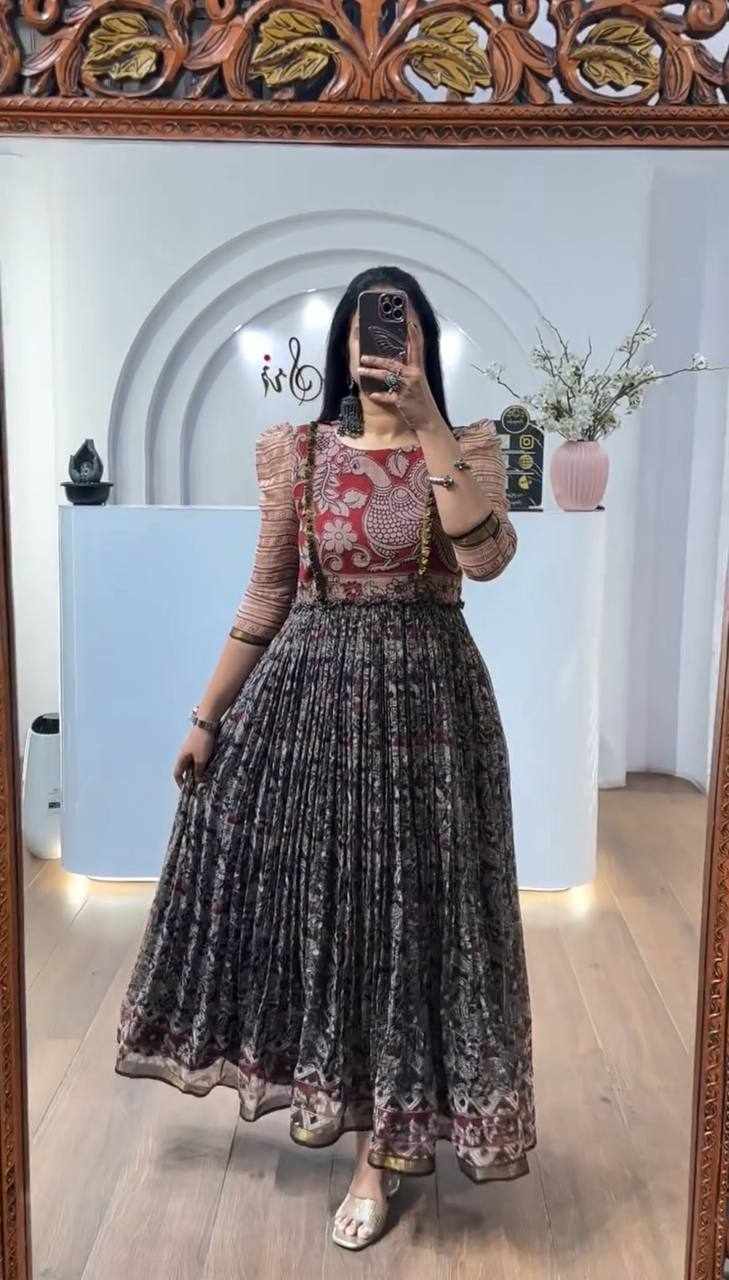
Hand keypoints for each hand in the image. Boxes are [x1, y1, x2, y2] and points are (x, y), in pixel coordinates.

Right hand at [173, 725, 215, 787]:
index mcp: (182, 758)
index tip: (187, 790)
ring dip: (198, 770)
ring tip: (206, 776)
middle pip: (185, 769)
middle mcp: (184, 754)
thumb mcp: (201, 759)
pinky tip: (210, 765)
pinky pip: (198, 757)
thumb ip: (198, 771)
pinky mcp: (198, 744)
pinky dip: (202, 763)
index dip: (180, 783)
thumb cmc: (202, 742)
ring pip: (192, 763)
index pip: (177, 774)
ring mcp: (191, 749)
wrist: (207, 724)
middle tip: (199, 785)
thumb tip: (197, 781)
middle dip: (191, 777)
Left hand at [359, 318, 444, 432]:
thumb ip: (408, 372)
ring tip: (360, 370)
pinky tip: (372, 394)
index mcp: (418, 370)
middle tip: (363, 356)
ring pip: (387, 377)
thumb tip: (395, 363)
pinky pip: (387, 396)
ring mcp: (407, 389)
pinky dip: (379, 395)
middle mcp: (413, 377)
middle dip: (376, 359)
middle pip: (392, 363)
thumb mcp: (418, 383)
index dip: (413, 336)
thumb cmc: (421, 400)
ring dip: (372, 373)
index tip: (409, 323)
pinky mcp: (402, 401)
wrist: (428, 419)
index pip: (416, 349)